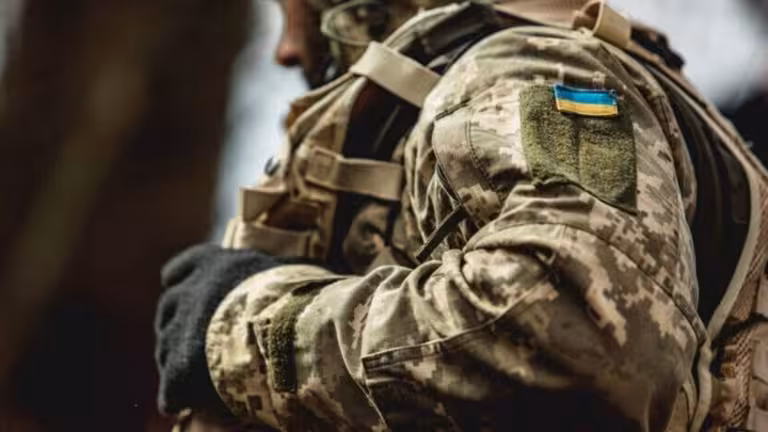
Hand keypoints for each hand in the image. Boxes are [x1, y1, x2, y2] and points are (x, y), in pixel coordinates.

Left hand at [154, 244, 291, 416]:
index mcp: (212, 265)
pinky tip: (199, 402)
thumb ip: (280, 270)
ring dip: (180, 362)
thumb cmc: (297, 297)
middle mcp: (187, 293)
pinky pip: (171, 392)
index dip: (182, 283)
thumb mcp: (288, 272)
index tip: (187, 293)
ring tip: (207, 376)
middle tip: (202, 344)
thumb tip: (306, 267)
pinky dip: (183, 398)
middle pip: (168, 310)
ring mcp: (177, 333)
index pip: (178, 270)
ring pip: (166, 350)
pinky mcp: (178, 373)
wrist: (288, 330)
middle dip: (181, 326)